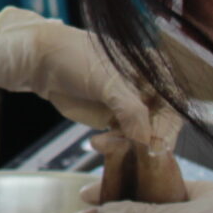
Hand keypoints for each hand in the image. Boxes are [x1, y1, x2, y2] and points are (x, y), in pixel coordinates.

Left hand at [0, 8, 169, 145]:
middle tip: (135, 154)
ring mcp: (130, 106)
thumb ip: (131, 110)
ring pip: (143, 136)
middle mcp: (147, 89)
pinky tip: (96, 143)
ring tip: (102, 143)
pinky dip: (114, 146)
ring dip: (126, 145)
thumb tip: (149, 142)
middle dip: (146, 142)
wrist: (39, 62)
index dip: (168, 127)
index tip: (155, 146)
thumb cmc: (73, 58)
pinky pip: (124, 140)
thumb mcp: (106, 81)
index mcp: (154, 70)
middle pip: (162, 124)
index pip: (174, 104)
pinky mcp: (113, 119)